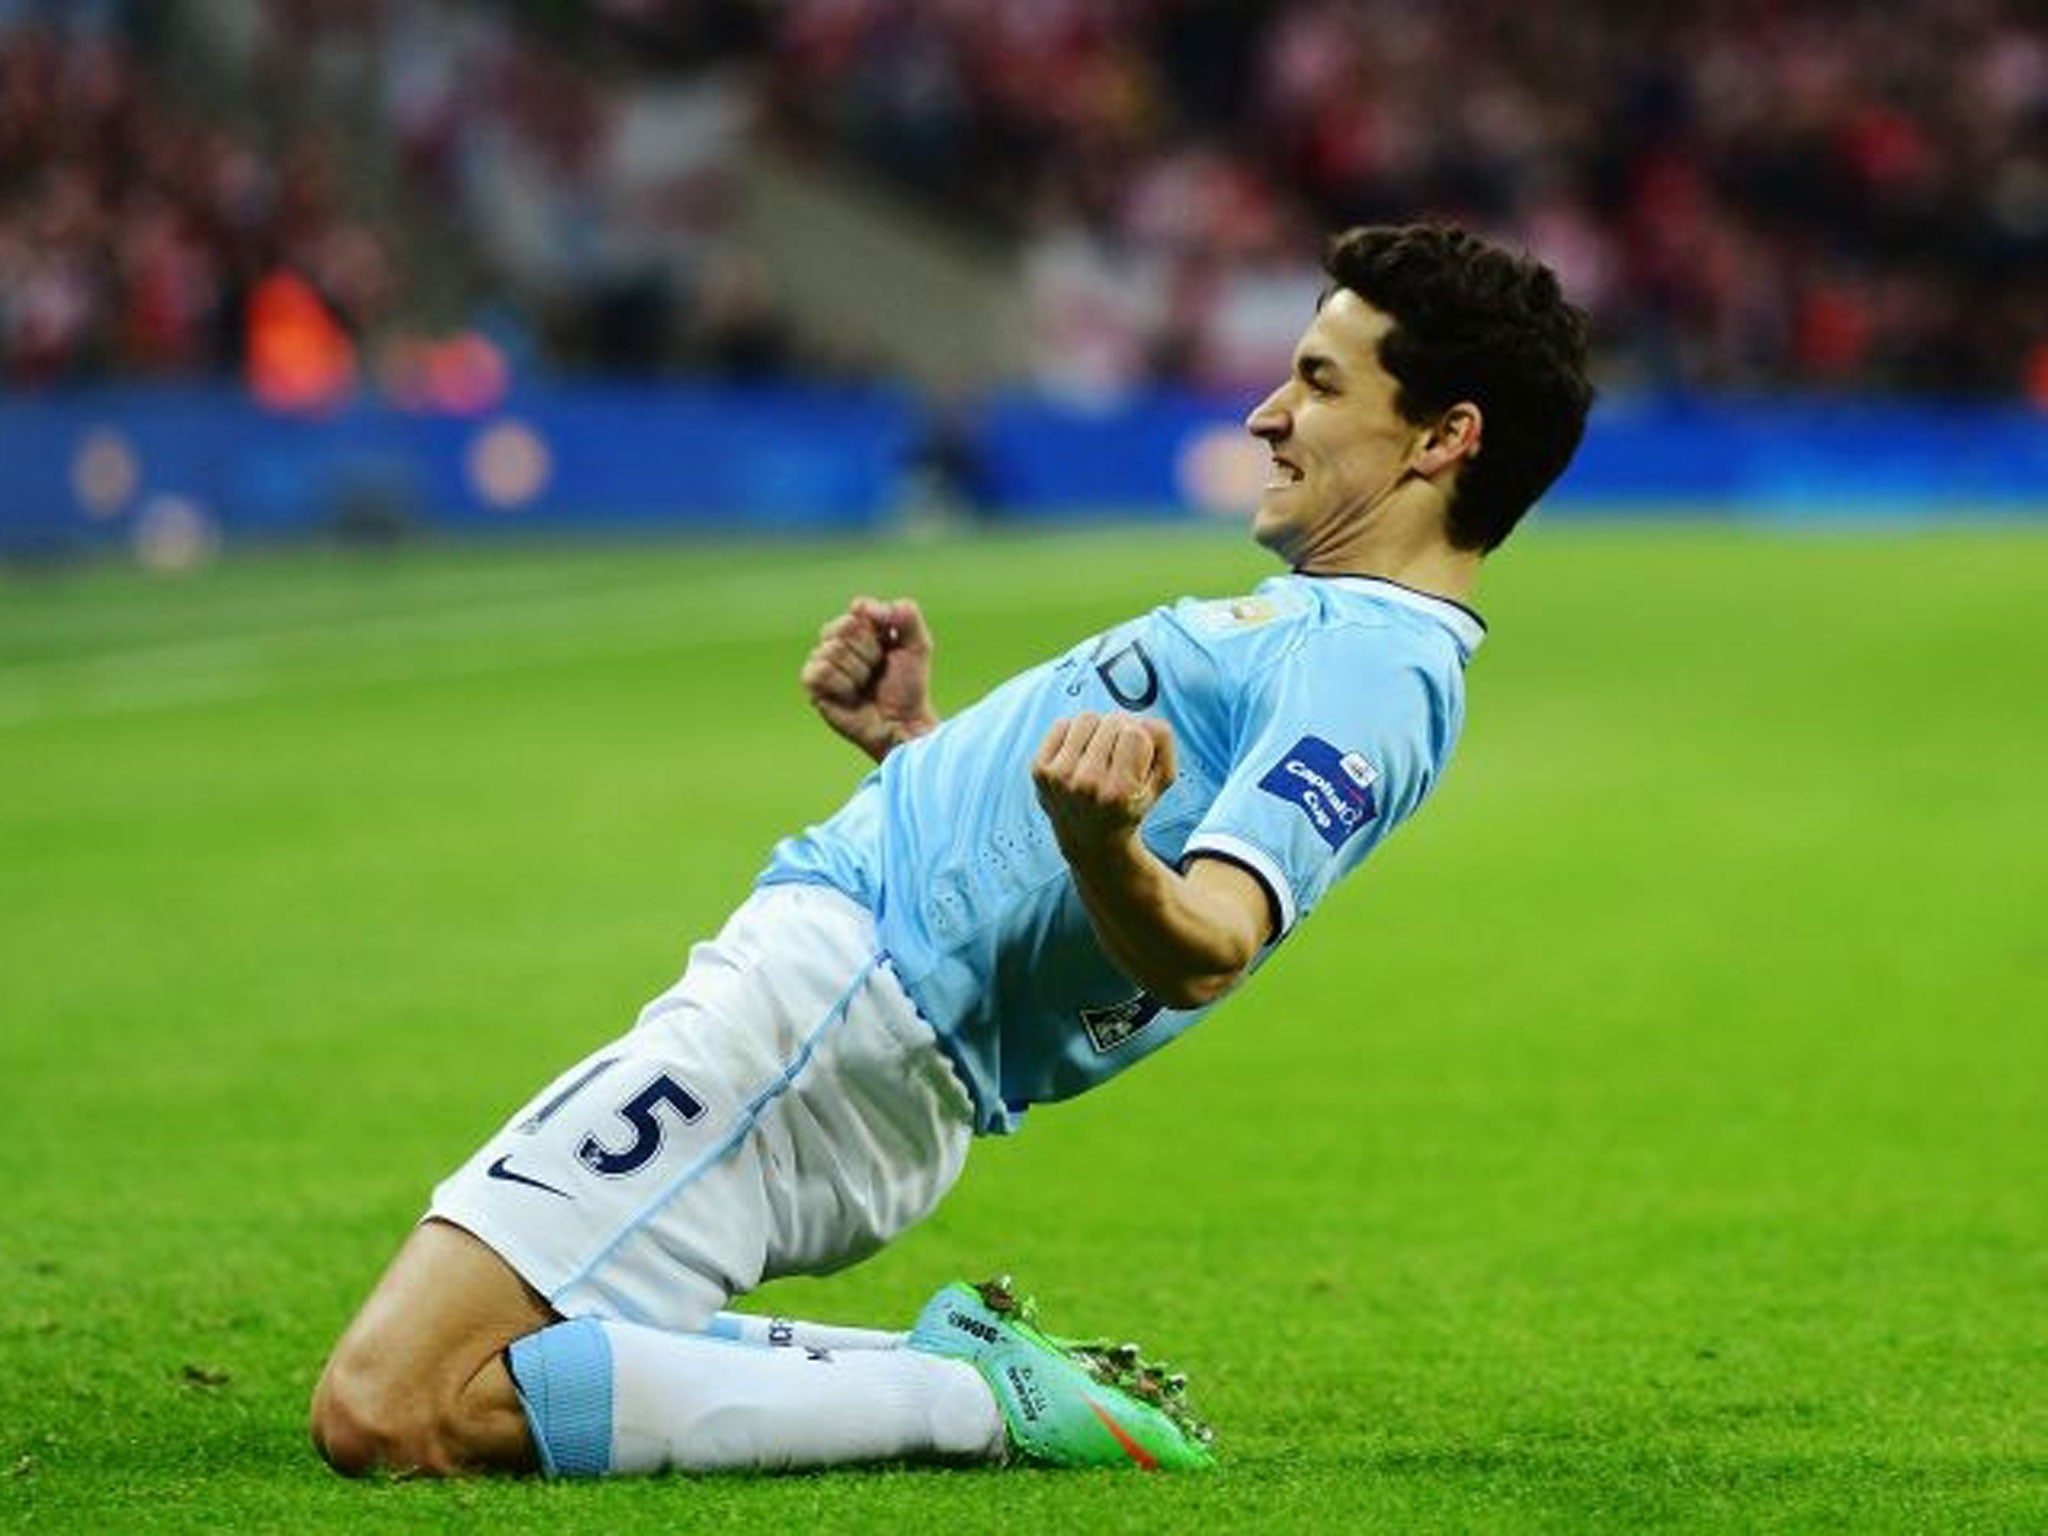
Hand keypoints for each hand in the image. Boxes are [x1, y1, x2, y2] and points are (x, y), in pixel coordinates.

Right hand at [800, 595, 938, 762]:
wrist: (903, 723)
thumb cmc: (909, 687)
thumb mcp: (918, 645)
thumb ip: (906, 615)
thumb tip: (864, 605)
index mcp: (864, 627)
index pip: (859, 607)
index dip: (876, 624)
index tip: (890, 642)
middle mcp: (840, 640)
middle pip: (844, 625)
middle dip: (869, 650)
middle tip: (878, 668)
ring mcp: (824, 661)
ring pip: (832, 648)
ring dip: (858, 671)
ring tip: (866, 685)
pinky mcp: (813, 685)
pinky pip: (820, 670)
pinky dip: (842, 684)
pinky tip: (851, 695)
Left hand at [1031, 712, 1177, 854]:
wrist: (1091, 840)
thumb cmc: (1130, 804)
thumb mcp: (1161, 781)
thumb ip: (1164, 744)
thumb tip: (1143, 719)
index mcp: (1119, 792)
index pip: (1135, 733)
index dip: (1141, 737)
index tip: (1138, 754)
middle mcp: (1086, 785)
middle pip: (1112, 722)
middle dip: (1121, 731)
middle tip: (1119, 754)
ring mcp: (1059, 777)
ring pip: (1086, 718)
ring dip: (1098, 728)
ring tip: (1101, 752)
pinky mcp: (1039, 770)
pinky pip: (1061, 724)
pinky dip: (1074, 732)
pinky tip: (1080, 754)